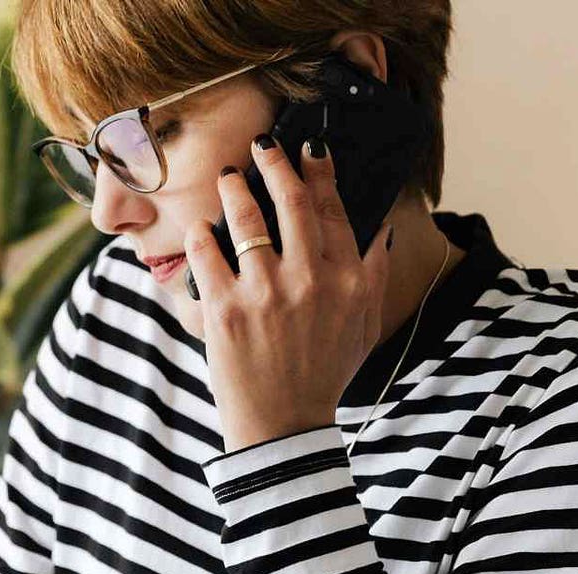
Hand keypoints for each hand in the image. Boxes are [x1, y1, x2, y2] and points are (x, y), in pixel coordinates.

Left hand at [182, 133, 392, 452]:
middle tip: (262, 145)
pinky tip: (199, 226)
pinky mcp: (224, 309)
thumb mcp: (363, 325)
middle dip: (275, 163)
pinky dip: (200, 234)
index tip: (310, 145)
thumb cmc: (323, 373)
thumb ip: (373, 275)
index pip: (333, 210)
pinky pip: (206, 253)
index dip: (320, 172)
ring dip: (234, 189)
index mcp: (346, 280)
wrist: (283, 425)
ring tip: (226, 177)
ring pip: (246, 220)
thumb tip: (378, 229)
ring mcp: (265, 293)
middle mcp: (309, 280)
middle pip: (291, 202)